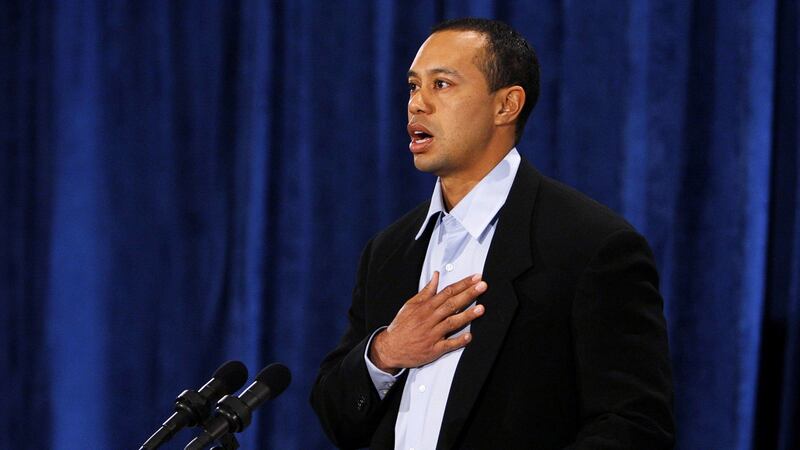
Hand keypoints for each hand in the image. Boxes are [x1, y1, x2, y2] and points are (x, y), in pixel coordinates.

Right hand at [369, 272, 486, 373]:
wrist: (390, 348)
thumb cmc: (401, 325)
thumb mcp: (411, 305)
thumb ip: (426, 291)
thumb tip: (436, 276)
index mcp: (425, 307)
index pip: (447, 292)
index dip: (463, 284)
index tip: (476, 278)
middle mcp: (429, 319)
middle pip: (452, 304)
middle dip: (468, 294)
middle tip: (483, 286)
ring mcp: (432, 334)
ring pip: (451, 323)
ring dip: (467, 315)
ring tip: (481, 308)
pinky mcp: (433, 349)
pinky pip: (447, 344)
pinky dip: (458, 341)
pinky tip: (469, 336)